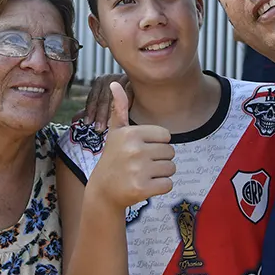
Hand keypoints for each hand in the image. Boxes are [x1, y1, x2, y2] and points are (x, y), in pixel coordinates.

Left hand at [77, 73, 132, 127]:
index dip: (90, 110)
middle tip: (99, 128)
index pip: (93, 96)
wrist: (142, 96)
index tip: (87, 123)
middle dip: (100, 114)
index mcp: (101, 82)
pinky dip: (126, 103)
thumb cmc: (121, 103)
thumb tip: (75, 119)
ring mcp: (124, 78)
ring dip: (112, 111)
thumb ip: (92, 111)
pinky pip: (129, 92)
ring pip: (115, 95)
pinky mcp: (135, 81)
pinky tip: (124, 114)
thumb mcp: (104, 107)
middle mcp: (111, 78)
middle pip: (103, 97)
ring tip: (110, 125)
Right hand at [86, 83, 173, 210]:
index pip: (166, 136)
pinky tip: (145, 186)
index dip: (157, 144)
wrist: (103, 191)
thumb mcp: (115, 132)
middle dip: (160, 159)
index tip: (141, 150)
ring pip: (171, 168)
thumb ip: (119, 108)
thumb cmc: (113, 158)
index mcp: (131, 133)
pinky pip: (168, 184)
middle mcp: (134, 150)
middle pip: (171, 152)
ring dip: (161, 174)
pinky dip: (160, 187)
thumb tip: (114, 83)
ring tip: (143, 174)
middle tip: (141, 164)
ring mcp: (138, 170)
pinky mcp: (142, 189)